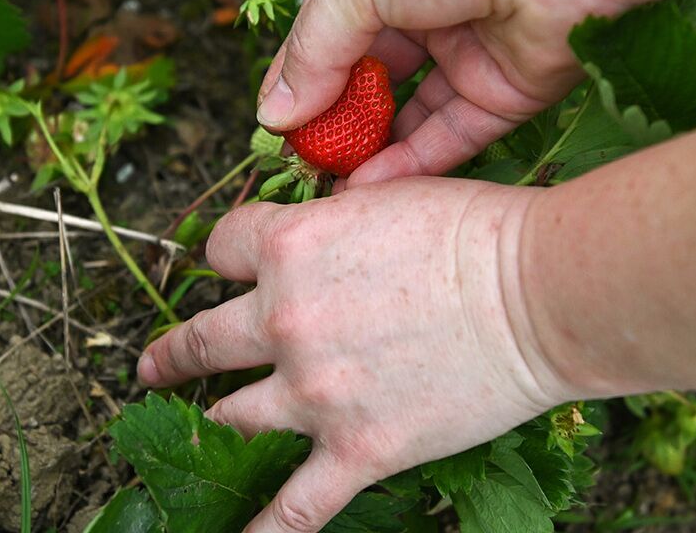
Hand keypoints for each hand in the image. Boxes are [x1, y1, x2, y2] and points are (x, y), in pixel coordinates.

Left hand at [137, 178, 571, 531]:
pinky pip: (294, 507)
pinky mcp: (357, 449)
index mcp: (290, 246)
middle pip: (203, 337)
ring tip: (201, 426)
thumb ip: (336, 220)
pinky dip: (260, 530)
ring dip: (213, 419)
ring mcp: (315, 390)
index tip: (227, 267)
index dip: (223, 256)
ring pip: (234, 416)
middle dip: (175, 352)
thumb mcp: (391, 196)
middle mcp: (286, 317)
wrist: (539, 294)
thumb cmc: (481, 232)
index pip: (220, 249)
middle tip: (155, 365)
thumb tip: (321, 227)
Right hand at [253, 0, 665, 187]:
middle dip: (337, 124)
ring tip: (330, 187)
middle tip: (302, 166)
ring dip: (372, 152)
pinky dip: (415, 163)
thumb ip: (316, 49)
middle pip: (372, 81)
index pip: (333, 35)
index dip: (302, 81)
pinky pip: (457, 136)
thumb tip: (274, 112)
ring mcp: (472, 54)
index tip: (273, 129)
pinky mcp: (512, 92)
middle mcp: (431, 12)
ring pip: (414, 116)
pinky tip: (371, 187)